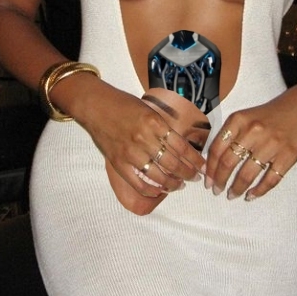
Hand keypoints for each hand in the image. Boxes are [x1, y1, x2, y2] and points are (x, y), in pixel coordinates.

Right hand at [104, 89, 211, 214]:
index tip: (203, 167)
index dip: (195, 160)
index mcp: (154, 122)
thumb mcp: (148, 109)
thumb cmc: (121, 104)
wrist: (94, 105)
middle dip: (188, 174)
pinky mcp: (118, 162)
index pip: (182, 147)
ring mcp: (130, 152)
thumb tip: (181, 146)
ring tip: (179, 185)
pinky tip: (159, 191)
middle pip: (173, 164)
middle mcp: (144, 138)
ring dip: (173, 184)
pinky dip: (151, 190)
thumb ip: (162, 127)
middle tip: (194, 177)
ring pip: (159, 176)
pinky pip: (138, 182)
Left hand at [205, 86, 296, 200]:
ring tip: (232, 194)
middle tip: (216, 189)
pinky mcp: (288, 155)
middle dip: (219, 180)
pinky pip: (270, 179)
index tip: (206, 178)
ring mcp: (271, 144)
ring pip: (247, 173)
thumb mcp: (246, 116)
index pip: (216, 148)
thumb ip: (230, 134)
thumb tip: (213, 159)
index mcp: (238, 120)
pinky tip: (252, 194)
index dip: (209, 167)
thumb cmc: (272, 114)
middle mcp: (253, 131)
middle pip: (228, 162)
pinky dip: (259, 190)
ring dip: (237, 188)